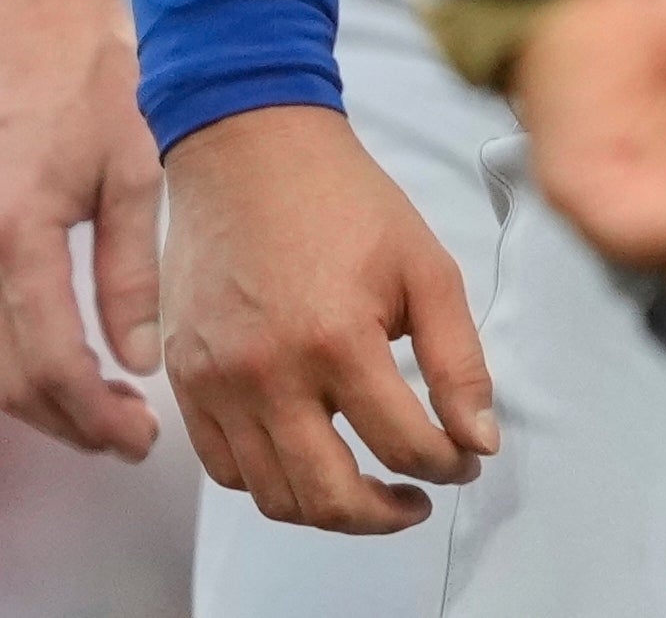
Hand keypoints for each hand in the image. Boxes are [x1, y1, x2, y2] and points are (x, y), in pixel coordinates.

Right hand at [0, 0, 167, 461]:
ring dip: (37, 396)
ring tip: (105, 413)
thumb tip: (138, 361)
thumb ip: (133, 272)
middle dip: (64, 421)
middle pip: (2, 377)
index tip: (144, 438)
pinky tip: (68, 358)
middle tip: (130, 441)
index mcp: (14, 234)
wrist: (30, 2)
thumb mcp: (135, 168)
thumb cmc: (96, 72)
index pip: (48, 363)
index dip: (95, 414)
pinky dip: (15, 353)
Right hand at [162, 104, 496, 533]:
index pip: (404, 446)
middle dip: (386, 515)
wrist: (249, 150)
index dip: (448, 466)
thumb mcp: (426, 266)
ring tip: (368, 490)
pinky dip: (270, 482)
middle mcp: (266, 373)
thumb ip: (459, 360)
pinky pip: (225, 468)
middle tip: (417, 501)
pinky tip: (309, 457)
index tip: (464, 461)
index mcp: (336, 339)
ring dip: (328, 510)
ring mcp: (217, 382)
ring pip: (273, 495)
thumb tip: (479, 437)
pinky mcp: (186, 380)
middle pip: (329, 496)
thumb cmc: (339, 198)